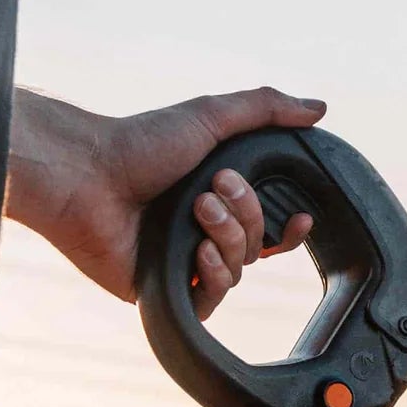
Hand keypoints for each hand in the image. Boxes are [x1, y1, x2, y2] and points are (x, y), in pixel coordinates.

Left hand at [5, 87, 325, 316]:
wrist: (87, 175)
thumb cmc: (138, 142)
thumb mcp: (210, 115)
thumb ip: (267, 108)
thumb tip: (318, 108)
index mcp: (217, 200)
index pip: (270, 227)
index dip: (290, 228)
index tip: (299, 217)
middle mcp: (203, 233)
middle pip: (258, 245)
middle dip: (246, 215)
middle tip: (214, 186)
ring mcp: (184, 263)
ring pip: (238, 269)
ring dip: (226, 236)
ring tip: (196, 208)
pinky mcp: (166, 290)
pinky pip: (212, 298)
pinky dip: (212, 273)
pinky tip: (196, 250)